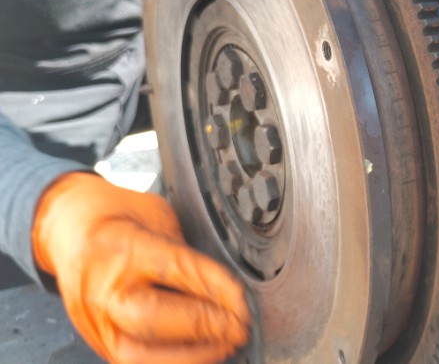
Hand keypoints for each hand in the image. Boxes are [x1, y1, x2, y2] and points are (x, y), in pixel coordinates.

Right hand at [32, 172, 249, 363]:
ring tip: (226, 344)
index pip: (176, 271)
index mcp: (120, 246)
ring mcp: (94, 319)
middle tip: (239, 326)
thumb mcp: (157, 215)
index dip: (217, 289)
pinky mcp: (96, 339)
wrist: (68, 227)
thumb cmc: (117, 217)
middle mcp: (101, 287)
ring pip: (139, 355)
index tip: (244, 300)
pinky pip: (134, 362)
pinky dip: (173, 361)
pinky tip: (202, 354)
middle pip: (151, 318)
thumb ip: (184, 250)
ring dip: (192, 354)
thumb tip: (226, 287)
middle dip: (205, 327)